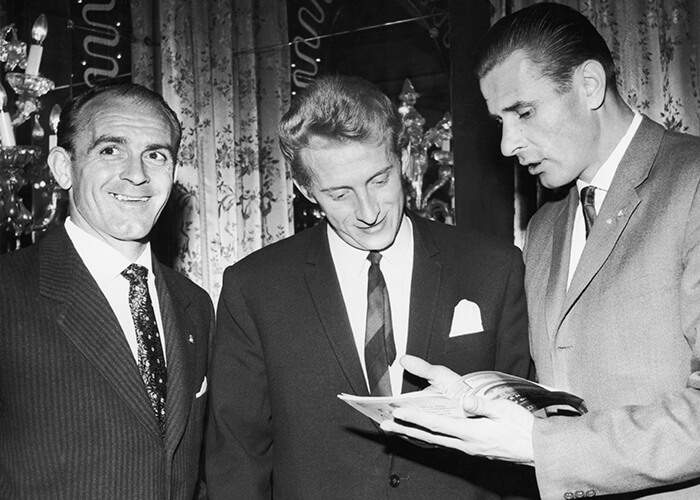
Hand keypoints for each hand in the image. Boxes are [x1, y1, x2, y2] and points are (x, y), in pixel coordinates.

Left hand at [380, 355, 535, 464]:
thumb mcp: (504, 411)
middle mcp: (466, 443)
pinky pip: (443, 443)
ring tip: (394, 429)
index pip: (437, 424)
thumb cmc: (523, 428)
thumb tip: (464, 402)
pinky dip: (427, 438)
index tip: (398, 412)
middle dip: (405, 429)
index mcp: (471, 432)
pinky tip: (420, 436)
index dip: (416, 417)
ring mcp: (468, 448)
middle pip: (429, 435)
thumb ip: (482, 406)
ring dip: (413, 434)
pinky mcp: (471, 449)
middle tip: (383, 424)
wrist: (538, 450)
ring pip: (434, 440)